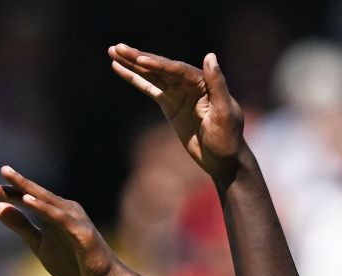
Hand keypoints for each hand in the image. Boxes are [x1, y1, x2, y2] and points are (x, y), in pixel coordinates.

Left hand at [0, 167, 128, 275]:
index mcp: (52, 212)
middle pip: (30, 194)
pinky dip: (43, 207)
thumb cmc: (74, 263)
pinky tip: (27, 199)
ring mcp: (73, 218)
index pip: (22, 199)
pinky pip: (58, 216)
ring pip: (44, 199)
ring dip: (24, 188)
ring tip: (4, 178)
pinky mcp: (81, 230)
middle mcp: (63, 209)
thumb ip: (21, 227)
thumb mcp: (40, 245)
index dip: (1, 194)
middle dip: (7, 188)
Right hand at [110, 45, 245, 185]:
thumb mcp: (224, 113)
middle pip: (161, 67)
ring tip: (113, 51)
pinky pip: (149, 88)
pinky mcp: (169, 104)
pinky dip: (135, 78)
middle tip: (118, 47)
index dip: (159, 64)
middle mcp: (189, 84)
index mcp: (204, 83)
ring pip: (152, 75)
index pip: (177, 70)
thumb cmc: (228, 138)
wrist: (222, 160)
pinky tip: (119, 68)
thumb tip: (210, 56)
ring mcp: (177, 93)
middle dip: (139, 58)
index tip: (140, 60)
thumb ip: (217, 85)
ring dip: (132, 64)